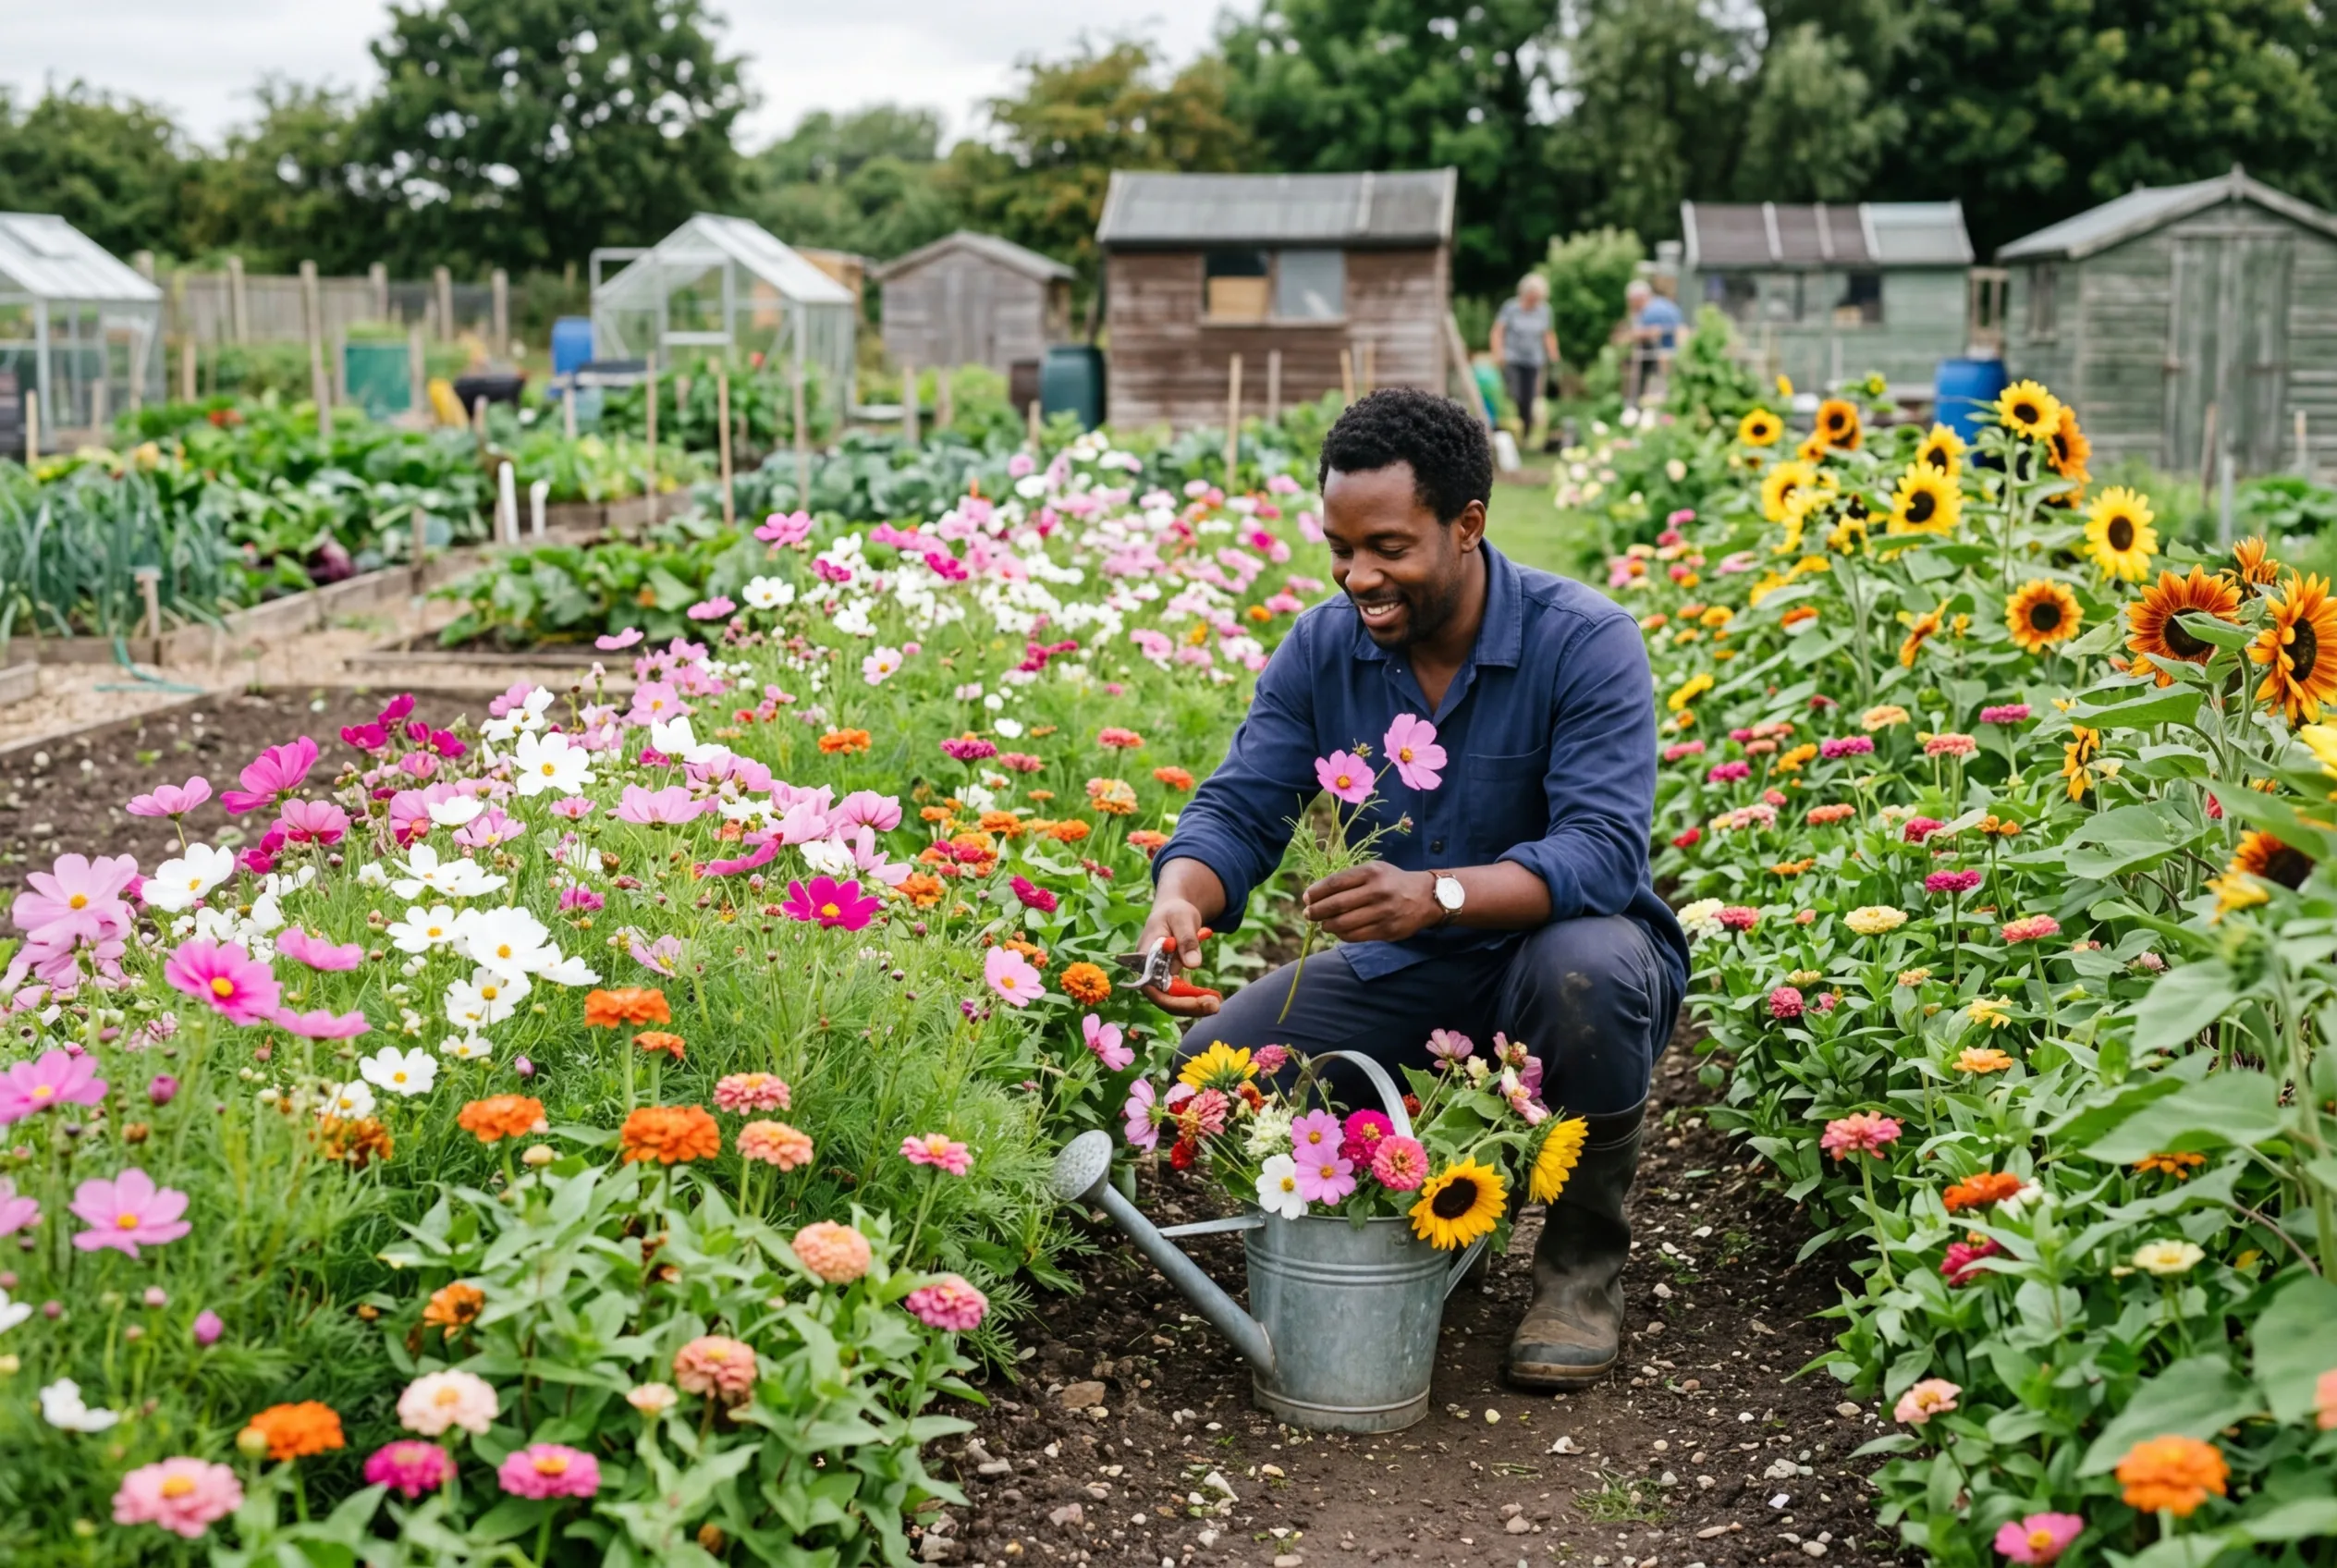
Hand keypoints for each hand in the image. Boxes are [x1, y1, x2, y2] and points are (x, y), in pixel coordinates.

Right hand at [1136, 897, 1218, 1017]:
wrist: (1175, 912)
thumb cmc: (1175, 911)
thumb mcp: (1183, 918)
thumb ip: (1187, 939)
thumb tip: (1193, 964)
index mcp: (1145, 955)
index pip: (1153, 985)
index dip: (1173, 998)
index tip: (1199, 999)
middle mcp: (1148, 971)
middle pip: (1162, 998)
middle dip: (1187, 1006)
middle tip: (1215, 1005)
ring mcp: (1159, 977)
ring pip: (1172, 1001)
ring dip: (1194, 1006)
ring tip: (1217, 1003)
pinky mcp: (1170, 980)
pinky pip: (1181, 995)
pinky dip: (1196, 999)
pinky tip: (1215, 999)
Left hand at [1301, 862, 1439, 943]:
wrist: (1427, 897)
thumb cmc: (1393, 882)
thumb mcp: (1375, 870)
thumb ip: (1350, 879)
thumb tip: (1318, 894)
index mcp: (1371, 872)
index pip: (1335, 883)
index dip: (1316, 892)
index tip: (1306, 898)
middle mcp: (1376, 891)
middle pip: (1336, 904)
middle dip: (1316, 911)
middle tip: (1308, 914)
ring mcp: (1382, 912)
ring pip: (1344, 923)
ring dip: (1327, 925)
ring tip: (1323, 924)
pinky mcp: (1387, 930)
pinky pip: (1356, 936)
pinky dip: (1342, 935)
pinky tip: (1338, 931)